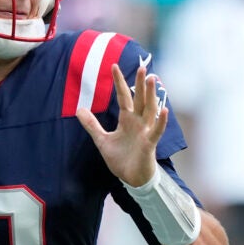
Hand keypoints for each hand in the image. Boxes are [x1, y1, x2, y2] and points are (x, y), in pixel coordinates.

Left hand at [76, 64, 167, 186]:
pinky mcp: (150, 144)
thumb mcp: (102, 139)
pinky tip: (164, 110)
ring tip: (152, 80)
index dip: (119, 82)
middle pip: (139, 99)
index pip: (123, 96)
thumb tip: (79, 110)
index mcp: (127, 119)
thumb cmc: (121, 158)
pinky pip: (156, 130)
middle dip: (141, 84)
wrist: (131, 178)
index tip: (114, 66)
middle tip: (142, 67)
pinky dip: (160, 121)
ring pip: (149, 110)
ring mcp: (145, 131)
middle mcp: (138, 122)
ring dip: (151, 95)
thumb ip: (92, 125)